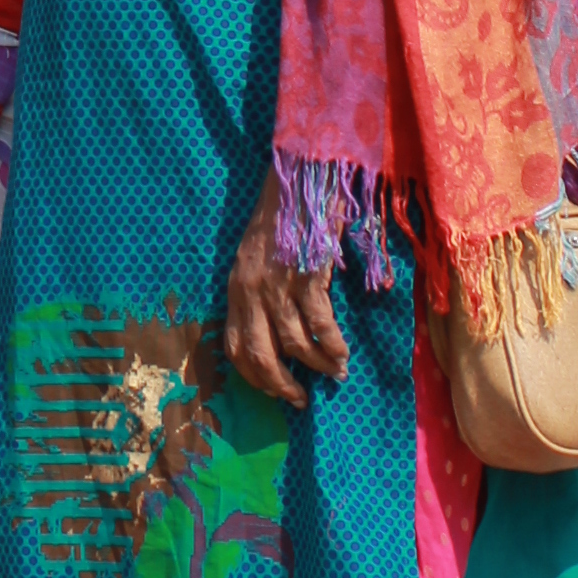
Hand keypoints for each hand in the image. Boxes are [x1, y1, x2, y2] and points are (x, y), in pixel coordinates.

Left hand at [221, 201, 348, 403]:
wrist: (298, 177)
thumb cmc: (281, 215)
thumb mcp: (255, 255)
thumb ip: (258, 290)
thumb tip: (277, 329)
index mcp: (236, 287)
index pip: (235, 346)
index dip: (253, 375)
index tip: (272, 388)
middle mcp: (251, 291)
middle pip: (260, 356)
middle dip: (280, 384)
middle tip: (299, 400)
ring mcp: (278, 286)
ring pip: (295, 346)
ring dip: (317, 367)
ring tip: (334, 374)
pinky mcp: (306, 278)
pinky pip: (320, 326)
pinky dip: (333, 346)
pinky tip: (342, 356)